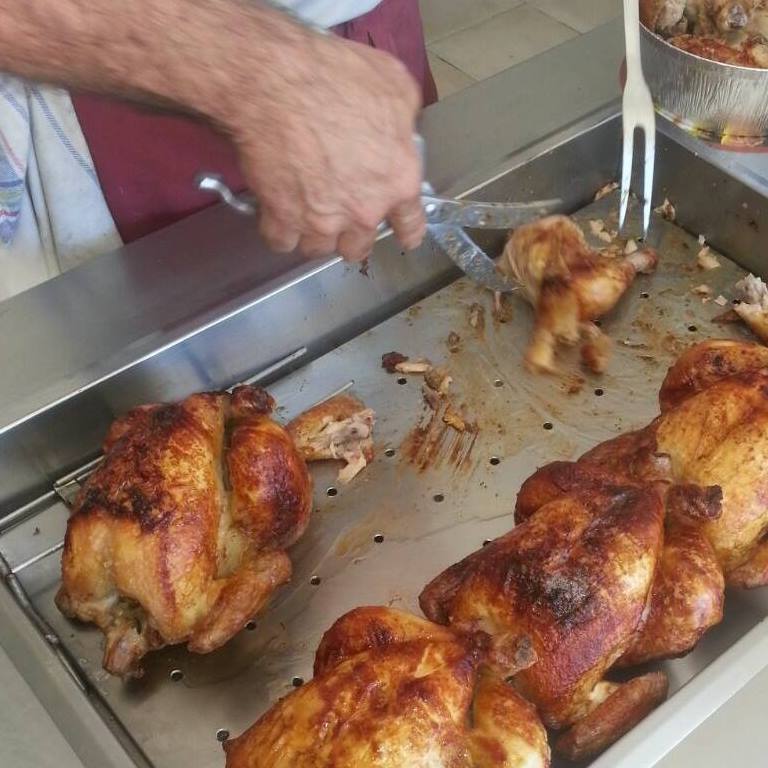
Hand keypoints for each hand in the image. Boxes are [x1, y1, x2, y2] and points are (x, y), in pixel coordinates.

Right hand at [224, 32, 425, 261]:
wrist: (275, 81)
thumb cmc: (334, 76)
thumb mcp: (394, 85)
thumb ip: (404, 121)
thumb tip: (400, 131)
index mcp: (397, 181)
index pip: (410, 227)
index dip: (404, 230)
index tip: (398, 232)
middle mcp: (362, 210)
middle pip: (358, 247)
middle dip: (349, 233)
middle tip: (339, 210)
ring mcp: (321, 220)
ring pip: (318, 248)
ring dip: (312, 233)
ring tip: (305, 209)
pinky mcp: (282, 218)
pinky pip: (280, 241)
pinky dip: (277, 230)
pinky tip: (276, 211)